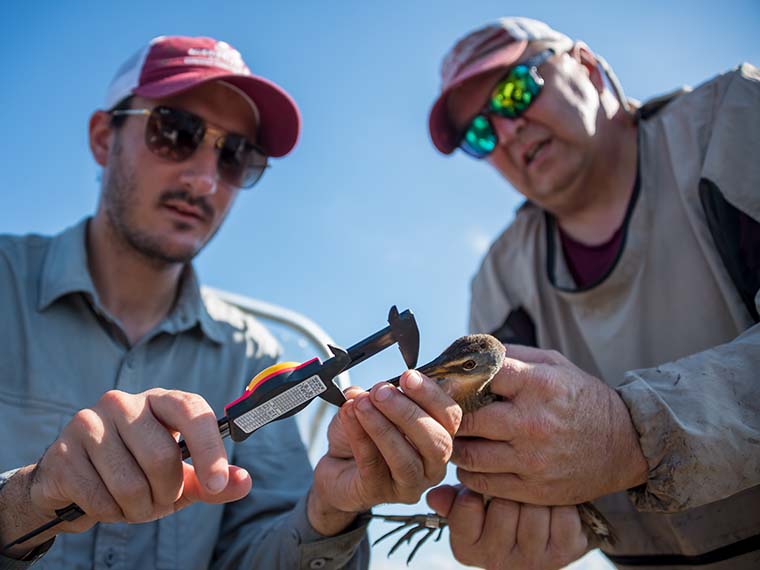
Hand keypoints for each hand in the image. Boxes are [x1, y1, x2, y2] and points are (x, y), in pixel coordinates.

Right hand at [0, 389, 250, 554]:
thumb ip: (212, 481)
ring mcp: (89, 422)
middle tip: (157, 500)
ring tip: (130, 503)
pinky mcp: (62, 451)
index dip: (209, 448)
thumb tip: (243, 481)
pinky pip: (99, 498)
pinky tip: (103, 502)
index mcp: (160, 400)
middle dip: (165, 494)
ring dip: (137, 509)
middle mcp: (124, 402)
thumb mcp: (180, 480)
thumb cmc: (136, 475)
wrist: (71, 484)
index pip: (192, 411)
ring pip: (130, 484)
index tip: (217, 482)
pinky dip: (108, 514)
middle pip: (162, 458)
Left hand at [308, 370, 461, 534]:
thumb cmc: (363, 434)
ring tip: (363, 404)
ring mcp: (409, 483)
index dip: (431, 395)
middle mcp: (432, 463)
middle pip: (437, 442)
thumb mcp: (373, 406)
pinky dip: (360, 436)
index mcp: (439, 435)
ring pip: (406, 460)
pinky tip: (350, 416)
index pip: (450, 416)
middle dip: (408, 412)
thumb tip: (366, 389)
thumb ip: (375, 396)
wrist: (336, 464)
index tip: (408, 376)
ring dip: (383, 427)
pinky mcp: (380, 493)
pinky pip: (373, 465)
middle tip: (381, 392)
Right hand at [427, 484, 587, 569]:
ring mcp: (533, 562)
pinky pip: (562, 515)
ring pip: (533, 508)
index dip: (476, 488)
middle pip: (504, 504)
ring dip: (537, 496)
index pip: (467, 503)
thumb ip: (453, 499)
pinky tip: (555, 506)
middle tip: (513, 492)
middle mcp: (497, 562)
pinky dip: (561, 504)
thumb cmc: (500, 510)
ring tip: (534, 498)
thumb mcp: (473, 504)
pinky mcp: (564, 554)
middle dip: (510, 491)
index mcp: (467, 550)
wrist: (545, 532)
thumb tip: (434, 496)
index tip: (480, 488)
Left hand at [452, 345, 647, 504]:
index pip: (481, 377)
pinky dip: (469, 472)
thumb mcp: (556, 364)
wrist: (626, 445)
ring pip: (469, 455)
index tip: (449, 383)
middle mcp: (533, 422)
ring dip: (457, 446)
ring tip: (458, 437)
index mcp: (539, 386)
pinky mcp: (533, 488)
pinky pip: (483, 483)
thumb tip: (472, 351)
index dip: (459, 379)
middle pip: (468, 419)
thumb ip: (514, 355)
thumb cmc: (584, 399)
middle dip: (451, 416)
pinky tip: (471, 460)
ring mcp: (532, 459)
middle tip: (444, 414)